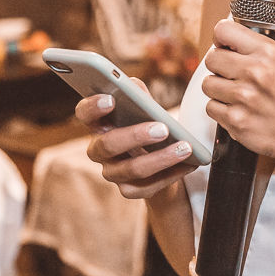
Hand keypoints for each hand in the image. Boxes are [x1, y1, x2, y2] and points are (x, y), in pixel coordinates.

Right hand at [75, 87, 196, 198]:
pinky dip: (172, 174)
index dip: (93, 106)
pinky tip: (190, 163)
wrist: (160, 162)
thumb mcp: (144, 107)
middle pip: (108, 145)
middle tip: (162, 129)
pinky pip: (149, 186)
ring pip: (132, 169)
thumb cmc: (148, 125)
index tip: (111, 99)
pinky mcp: (129, 190)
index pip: (85, 113)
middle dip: (136, 136)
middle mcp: (99, 150)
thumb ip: (138, 95)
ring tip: (185, 147)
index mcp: (99, 123)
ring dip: (161, 158)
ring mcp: (112, 172)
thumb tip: (133, 85)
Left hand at [200, 18, 274, 162]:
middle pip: (211, 58)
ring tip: (237, 96)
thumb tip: (237, 35)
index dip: (220, 39)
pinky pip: (211, 107)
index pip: (223, 30)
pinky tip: (238, 111)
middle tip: (232, 76)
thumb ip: (264, 45)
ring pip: (208, 84)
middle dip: (219, 67)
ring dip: (219, 90)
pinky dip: (221, 111)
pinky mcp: (236, 120)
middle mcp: (256, 72)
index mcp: (269, 53)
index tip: (225, 47)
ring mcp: (244, 97)